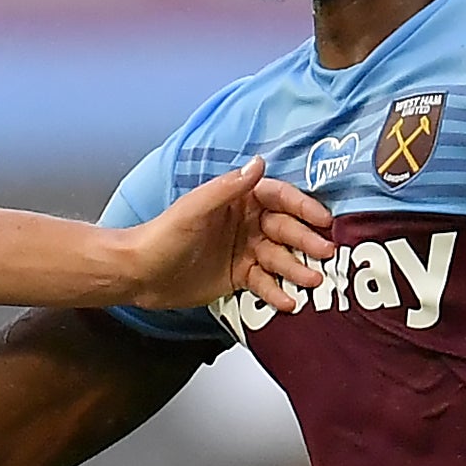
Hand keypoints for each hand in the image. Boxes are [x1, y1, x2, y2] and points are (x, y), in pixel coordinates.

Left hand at [119, 165, 334, 317]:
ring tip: (312, 280)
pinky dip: (277, 292)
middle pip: (285, 229)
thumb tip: (258, 163)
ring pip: (279, 258)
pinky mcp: (239, 276)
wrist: (139, 273)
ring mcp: (244, 250)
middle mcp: (246, 223)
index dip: (302, 207)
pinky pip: (265, 283)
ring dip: (297, 268)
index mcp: (238, 200)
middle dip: (306, 240)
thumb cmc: (161, 235)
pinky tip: (289, 302)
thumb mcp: (193, 209)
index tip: (322, 219)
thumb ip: (227, 188)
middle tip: (325, 253)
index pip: (278, 198)